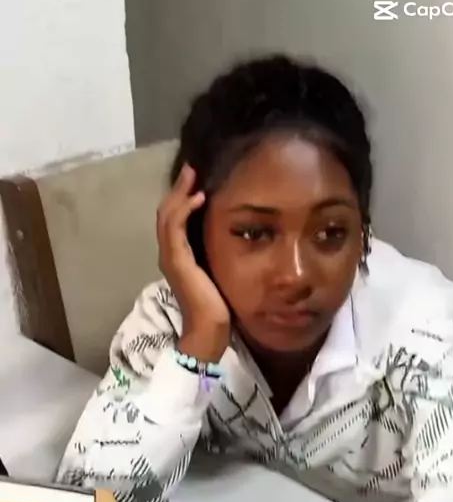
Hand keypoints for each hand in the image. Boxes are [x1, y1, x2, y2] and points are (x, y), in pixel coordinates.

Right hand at [157, 164, 230, 362]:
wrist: (208, 332)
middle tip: (192, 169)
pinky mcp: (177, 261)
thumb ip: (219, 258)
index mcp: (179, 258)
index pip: (174, 221)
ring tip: (192, 175)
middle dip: (179, 189)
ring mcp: (171, 257)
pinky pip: (175, 228)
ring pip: (168, 216)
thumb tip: (237, 240)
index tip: (196, 181)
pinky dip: (184, 210)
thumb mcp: (220, 275)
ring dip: (180, 193)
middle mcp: (170, 255)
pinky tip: (198, 197)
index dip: (182, 199)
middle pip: (167, 213)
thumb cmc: (217, 309)